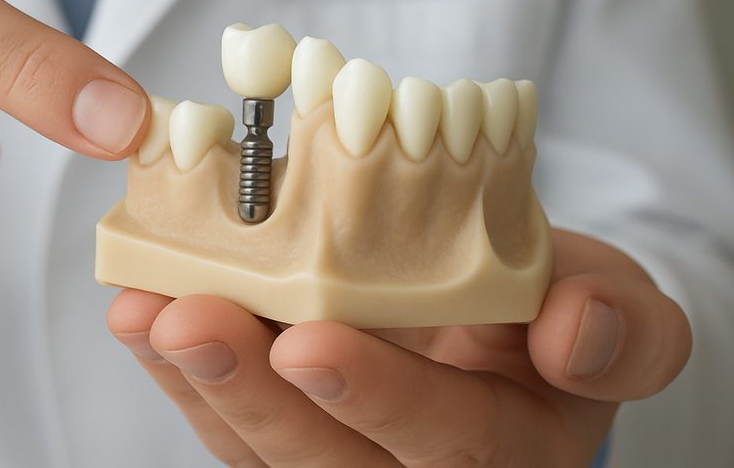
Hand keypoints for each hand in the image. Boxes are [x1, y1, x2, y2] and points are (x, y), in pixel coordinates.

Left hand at [108, 229, 690, 466]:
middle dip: (252, 393)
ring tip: (144, 312)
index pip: (447, 441)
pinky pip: (223, 416)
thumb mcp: (615, 304)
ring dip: (194, 379)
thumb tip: (573, 327)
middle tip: (190, 320)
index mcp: (504, 447)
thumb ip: (618, 328)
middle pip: (323, 459)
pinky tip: (139, 313)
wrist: (497, 313)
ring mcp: (336, 452)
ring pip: (256, 445)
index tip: (309, 342)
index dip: (379, 398)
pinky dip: (176, 367)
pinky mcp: (280, 429)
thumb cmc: (548, 309)